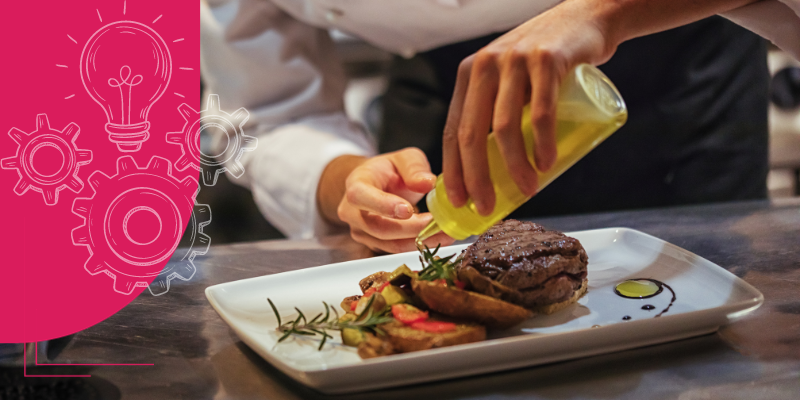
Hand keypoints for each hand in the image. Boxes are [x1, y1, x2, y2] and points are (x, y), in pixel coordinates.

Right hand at [319, 148, 453, 252]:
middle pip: (378, 227)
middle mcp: (353, 212)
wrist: (375, 185)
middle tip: (439, 224)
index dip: (383, 205)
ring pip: (390, 244)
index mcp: (356, 185)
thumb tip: (428, 183)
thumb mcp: (404, 159)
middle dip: (411, 229)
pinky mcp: (374, 244)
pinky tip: (439, 237)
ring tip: (447, 233)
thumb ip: (415, 168)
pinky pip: (397, 248)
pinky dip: (419, 244)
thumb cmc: (388, 170)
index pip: (361, 197)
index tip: (408, 210)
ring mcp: (361, 231)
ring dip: (420, 241)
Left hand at [442, 0, 616, 214]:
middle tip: (487, 207)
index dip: (454, 170)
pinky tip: (545, 163)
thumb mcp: (509, 81)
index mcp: (470, 75)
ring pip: (504, 127)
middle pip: (473, 133)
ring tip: (527, 190)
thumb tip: (491, 173)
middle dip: (477, 178)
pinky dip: (541, 143)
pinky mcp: (547, 60)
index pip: (453, 130)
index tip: (459, 202)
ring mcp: (514, 60)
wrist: (585, 20)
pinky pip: (540, 112)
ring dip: (514, 167)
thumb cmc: (547, 61)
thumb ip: (497, 113)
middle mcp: (486, 65)